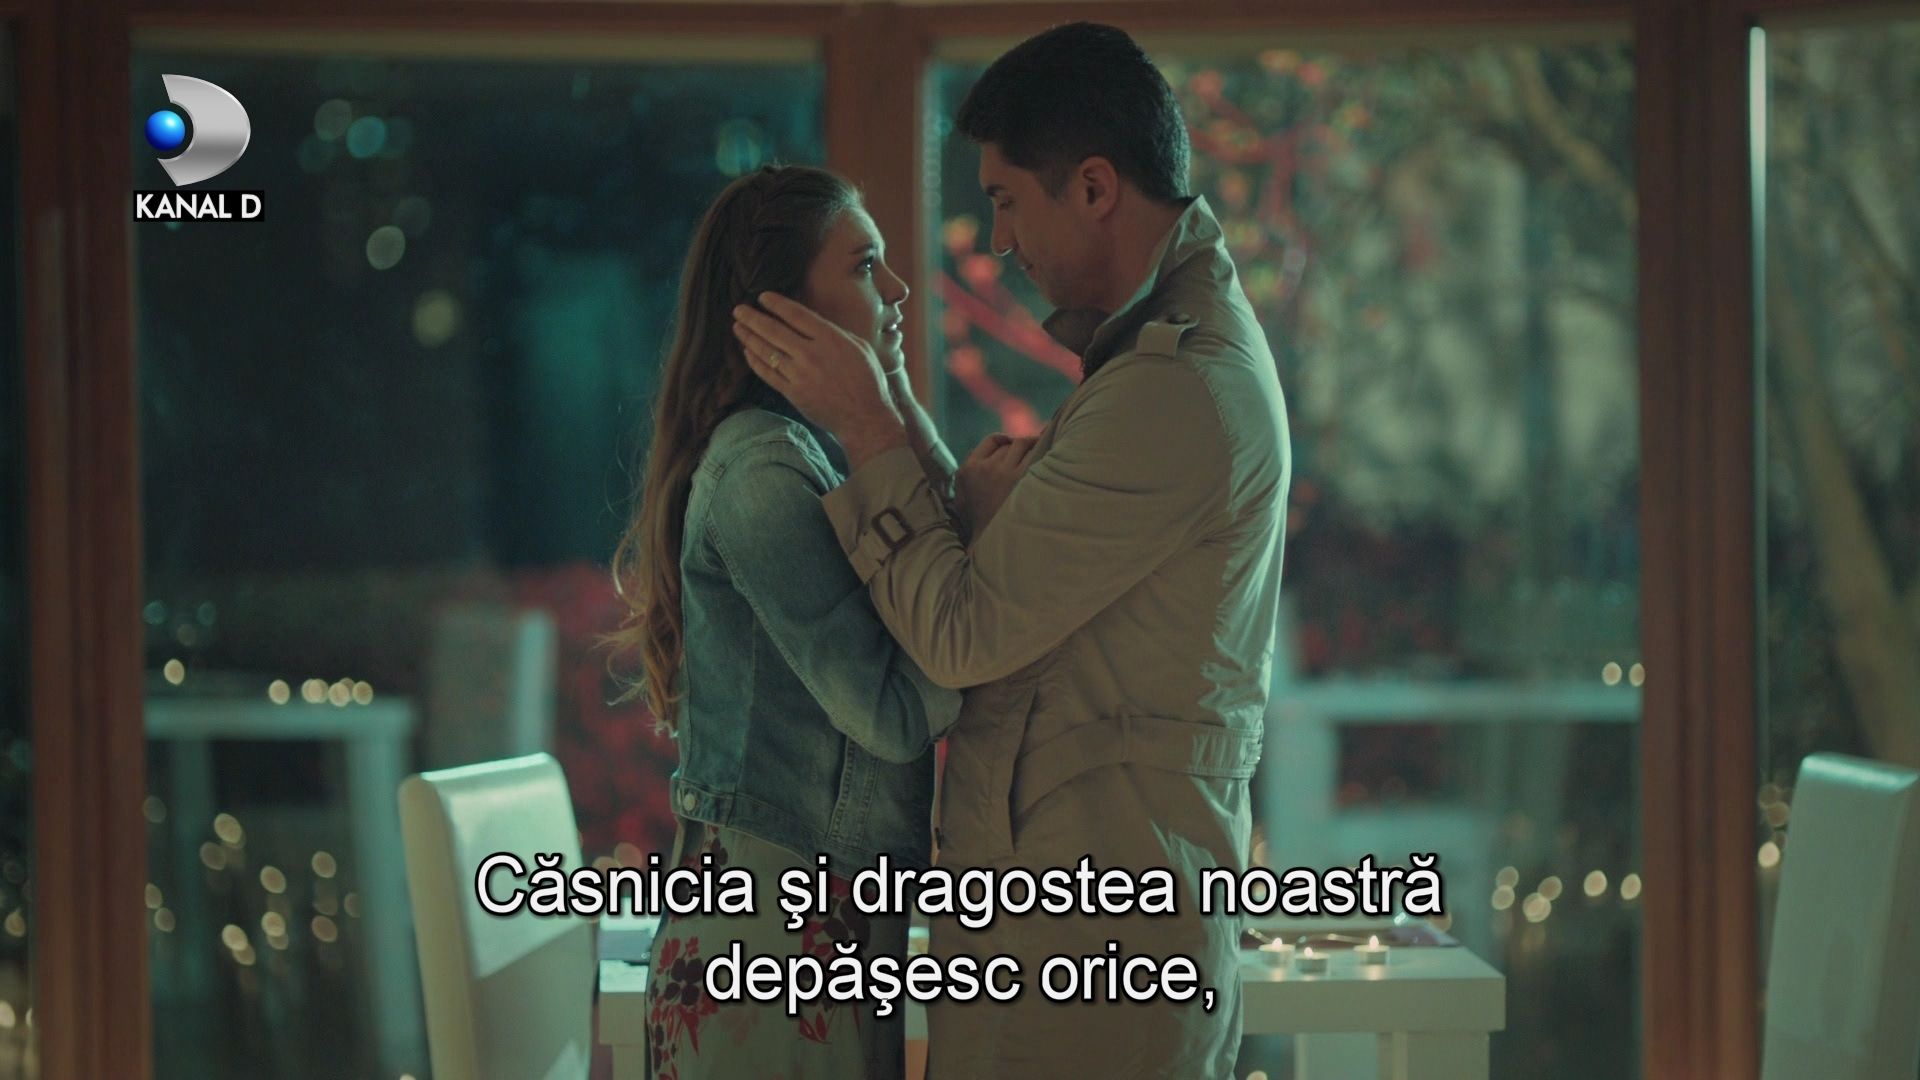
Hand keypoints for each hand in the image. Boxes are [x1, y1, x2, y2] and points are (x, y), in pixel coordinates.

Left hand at [734, 293, 905, 466]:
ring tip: (737, 327)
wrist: (864, 418)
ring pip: (767, 351)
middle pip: (774, 331)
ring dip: (749, 337)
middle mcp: (811, 354)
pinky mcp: (793, 393)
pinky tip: (747, 352)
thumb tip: (815, 324)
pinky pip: (768, 374)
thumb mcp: (860, 347)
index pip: (796, 315)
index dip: (776, 304)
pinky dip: (755, 362)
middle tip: (738, 309)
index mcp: (830, 338)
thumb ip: (836, 333)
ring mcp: (799, 374)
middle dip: (753, 318)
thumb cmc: (868, 381)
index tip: (763, 297)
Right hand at [954, 433, 1037, 539]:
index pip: (991, 441)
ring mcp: (1003, 472)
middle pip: (1010, 444)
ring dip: (1035, 447)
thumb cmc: (982, 526)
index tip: (1015, 446)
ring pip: (1023, 444)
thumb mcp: (963, 500)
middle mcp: (985, 468)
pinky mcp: (1022, 478)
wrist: (993, 547)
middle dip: (1023, 447)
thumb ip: (969, 477)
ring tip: (1047, 454)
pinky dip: (1044, 454)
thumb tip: (987, 459)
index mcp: (967, 471)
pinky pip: (1035, 454)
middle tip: (1037, 452)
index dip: (1006, 441)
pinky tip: (1052, 461)